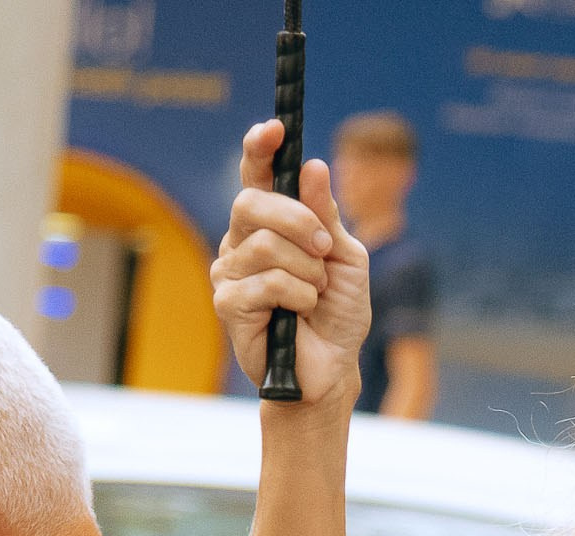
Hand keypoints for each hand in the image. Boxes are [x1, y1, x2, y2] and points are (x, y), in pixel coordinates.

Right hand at [211, 119, 369, 410]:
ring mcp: (230, 270)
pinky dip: (297, 295)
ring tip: (314, 295)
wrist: (333, 367)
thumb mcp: (346, 257)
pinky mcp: (228, 303)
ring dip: (307, 270)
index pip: (256, 175)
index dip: (259, 148)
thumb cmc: (337, 313)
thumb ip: (328, 215)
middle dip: (299, 221)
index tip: (275, 129)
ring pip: (265, 245)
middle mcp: (242, 241)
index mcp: (270, 224)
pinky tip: (299, 312)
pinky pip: (267, 281)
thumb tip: (312, 165)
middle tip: (325, 250)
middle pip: (253, 202)